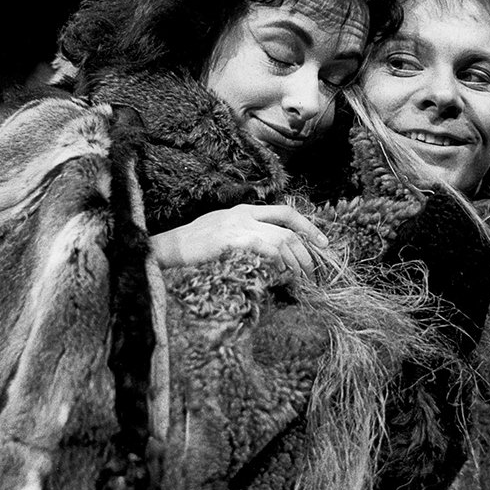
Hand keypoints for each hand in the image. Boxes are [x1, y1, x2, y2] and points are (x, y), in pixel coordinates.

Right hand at [150, 204, 328, 277]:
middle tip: (313, 273)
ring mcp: (237, 226)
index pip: (286, 212)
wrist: (165, 250)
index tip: (323, 244)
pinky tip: (280, 276)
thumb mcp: (222, 233)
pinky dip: (278, 263)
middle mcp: (243, 214)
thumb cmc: (193, 248)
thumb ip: (247, 237)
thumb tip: (274, 255)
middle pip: (288, 229)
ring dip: (296, 261)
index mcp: (243, 210)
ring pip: (282, 240)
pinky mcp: (230, 240)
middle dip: (306, 252)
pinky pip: (265, 250)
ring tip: (299, 279)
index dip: (308, 227)